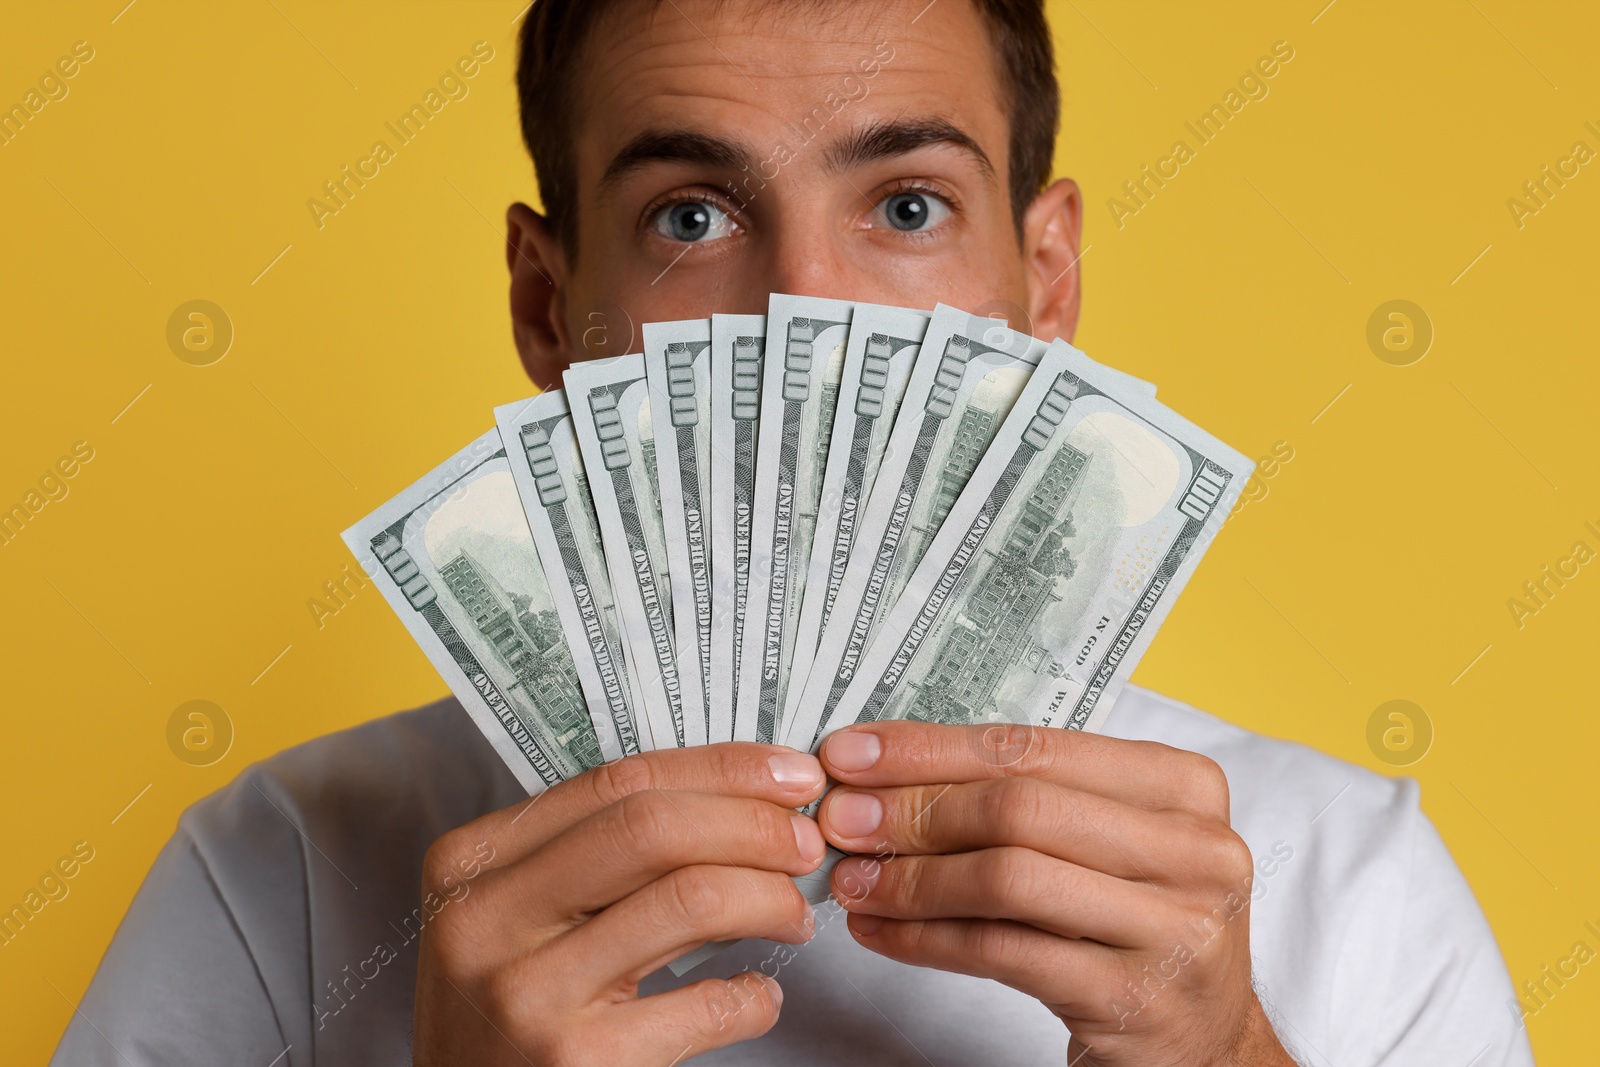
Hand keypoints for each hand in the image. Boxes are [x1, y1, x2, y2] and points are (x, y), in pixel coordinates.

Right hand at [413, 743, 827, 1065]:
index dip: (719, 770)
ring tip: (796, 916)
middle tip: (808, 845)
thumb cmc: (512, 1009)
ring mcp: (527, 993)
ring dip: (769, 899)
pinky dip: (753, 997)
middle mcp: (486, 920)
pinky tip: (758, 997)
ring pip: (689, 900)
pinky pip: (703, 1004)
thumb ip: (592, 856)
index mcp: (471, 862)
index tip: (791, 774)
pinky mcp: (576, 1060)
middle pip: (654, 830)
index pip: (615, 783)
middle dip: (753, 825)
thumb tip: (740, 799)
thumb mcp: (517, 919)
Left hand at [817, 721, 1297, 1066]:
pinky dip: (927, 940)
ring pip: (1007, 879)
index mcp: (1184, 785)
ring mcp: (1175, 928)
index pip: (1034, 748)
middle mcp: (1196, 849)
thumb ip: (1024, 799)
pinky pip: (1004, 953)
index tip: (851, 755)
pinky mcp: (1136, 998)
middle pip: (1018, 808)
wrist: (1202, 1043)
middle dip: (912, 811)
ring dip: (911, 879)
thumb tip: (882, 773)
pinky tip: (882, 932)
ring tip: (852, 881)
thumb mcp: (1105, 844)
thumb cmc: (1135, 925)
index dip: (930, 748)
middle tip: (840, 820)